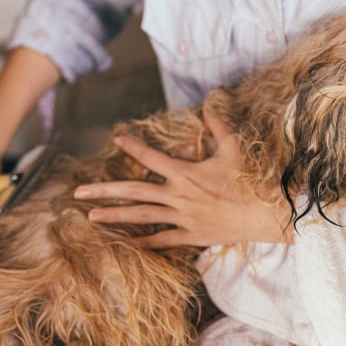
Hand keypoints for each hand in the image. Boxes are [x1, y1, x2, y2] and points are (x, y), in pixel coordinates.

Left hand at [73, 103, 292, 247]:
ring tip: (90, 217)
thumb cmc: (252, 179)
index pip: (151, 157)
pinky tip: (126, 245)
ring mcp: (183, 218)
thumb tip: (210, 99)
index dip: (133, 146)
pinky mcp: (192, 236)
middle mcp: (178, 196)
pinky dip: (145, 243)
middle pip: (134, 192)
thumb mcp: (234, 147)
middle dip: (104, 191)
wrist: (267, 214)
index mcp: (186, 173)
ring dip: (115, 217)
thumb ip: (218, 124)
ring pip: (141, 217)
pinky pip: (163, 241)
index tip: (116, 138)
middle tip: (78, 193)